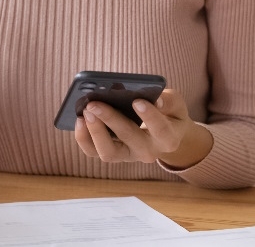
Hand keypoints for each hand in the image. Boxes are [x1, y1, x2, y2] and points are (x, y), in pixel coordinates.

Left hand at [73, 89, 213, 168]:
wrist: (164, 133)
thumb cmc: (168, 113)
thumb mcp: (175, 104)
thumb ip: (168, 100)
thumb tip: (154, 99)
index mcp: (168, 138)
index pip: (161, 130)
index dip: (150, 116)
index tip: (137, 101)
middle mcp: (148, 151)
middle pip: (129, 138)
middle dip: (110, 119)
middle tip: (94, 103)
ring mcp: (128, 155)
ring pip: (109, 152)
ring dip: (95, 132)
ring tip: (86, 112)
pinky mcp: (112, 154)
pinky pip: (94, 151)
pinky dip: (84, 137)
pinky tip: (79, 119)